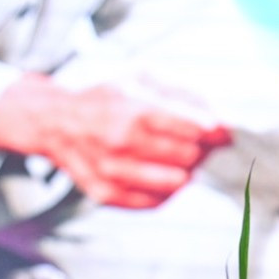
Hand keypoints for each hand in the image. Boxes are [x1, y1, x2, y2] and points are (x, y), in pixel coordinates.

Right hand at [0, 75, 229, 208]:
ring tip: (181, 159)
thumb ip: (183, 92)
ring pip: (176, 183)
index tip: (223, 133)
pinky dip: (167, 191)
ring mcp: (111, 172)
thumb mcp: (141, 76)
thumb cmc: (105, 96)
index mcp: (133, 109)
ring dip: (186, 171)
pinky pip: (154, 203)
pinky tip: (163, 175)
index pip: (193, 128)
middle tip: (199, 143)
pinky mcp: (104, 193)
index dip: (216, 132)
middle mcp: (121, 142)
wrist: (55, 121)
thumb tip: (219, 116)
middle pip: (189, 156)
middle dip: (201, 150)